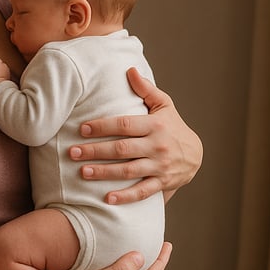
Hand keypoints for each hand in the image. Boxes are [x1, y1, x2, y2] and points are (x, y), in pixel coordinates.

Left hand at [70, 67, 202, 203]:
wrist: (196, 155)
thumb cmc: (173, 126)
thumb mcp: (164, 105)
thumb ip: (146, 89)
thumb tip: (129, 70)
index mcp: (155, 125)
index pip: (125, 124)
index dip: (102, 126)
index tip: (82, 128)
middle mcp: (157, 146)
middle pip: (121, 148)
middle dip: (95, 150)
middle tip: (73, 152)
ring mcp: (159, 166)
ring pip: (128, 170)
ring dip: (104, 172)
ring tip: (83, 172)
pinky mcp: (161, 183)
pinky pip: (142, 192)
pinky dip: (125, 197)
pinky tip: (107, 199)